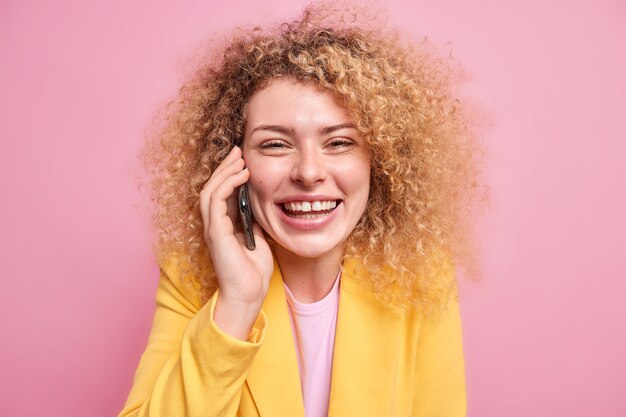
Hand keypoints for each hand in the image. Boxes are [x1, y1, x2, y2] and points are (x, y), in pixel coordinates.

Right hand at [200, 146, 272, 337]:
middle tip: (238, 151)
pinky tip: (242, 175)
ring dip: (225, 172)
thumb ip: (253, 223)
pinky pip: (216, 200)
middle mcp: (213, 225)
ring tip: (240, 158)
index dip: (230, 175)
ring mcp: (212, 228)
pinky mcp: (215, 232)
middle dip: (225, 167)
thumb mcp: (258, 240)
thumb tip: (260, 207)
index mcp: (223, 226)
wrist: (248, 295)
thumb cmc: (253, 273)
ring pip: (211, 190)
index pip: (222, 194)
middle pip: (213, 187)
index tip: (243, 160)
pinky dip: (227, 185)